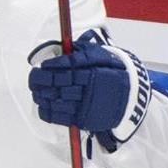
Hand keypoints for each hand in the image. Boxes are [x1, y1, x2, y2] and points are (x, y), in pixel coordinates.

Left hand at [29, 31, 148, 150]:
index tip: (43, 65)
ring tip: (36, 90)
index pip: (67, 67)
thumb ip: (81, 52)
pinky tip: (42, 104)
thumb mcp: (102, 57)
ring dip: (41, 96)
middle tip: (34, 77)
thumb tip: (61, 47)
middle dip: (40, 80)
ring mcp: (85, 106)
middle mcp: (89, 89)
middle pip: (57, 84)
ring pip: (55, 100)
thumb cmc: (112, 74)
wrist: (132, 98)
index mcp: (94, 72)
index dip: (51, 66)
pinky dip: (46, 111)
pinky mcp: (82, 119)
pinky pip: (58, 117)